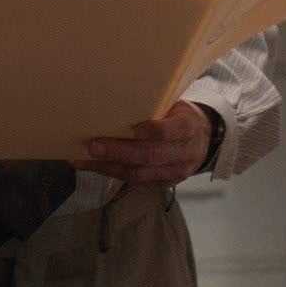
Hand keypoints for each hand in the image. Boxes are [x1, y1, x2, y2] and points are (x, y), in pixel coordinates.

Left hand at [72, 100, 210, 190]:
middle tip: (93, 146)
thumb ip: (154, 107)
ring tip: (83, 160)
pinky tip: (94, 166)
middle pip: (151, 156)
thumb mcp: (174, 104)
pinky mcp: (164, 184)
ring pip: (140, 174)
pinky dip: (112, 174)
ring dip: (108, 167)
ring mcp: (176, 172)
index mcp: (189, 126)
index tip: (133, 126)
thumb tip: (113, 102)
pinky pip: (136, 182)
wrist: (202, 139)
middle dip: (119, 152)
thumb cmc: (178, 115)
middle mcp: (186, 152)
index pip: (172, 131)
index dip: (154, 130)